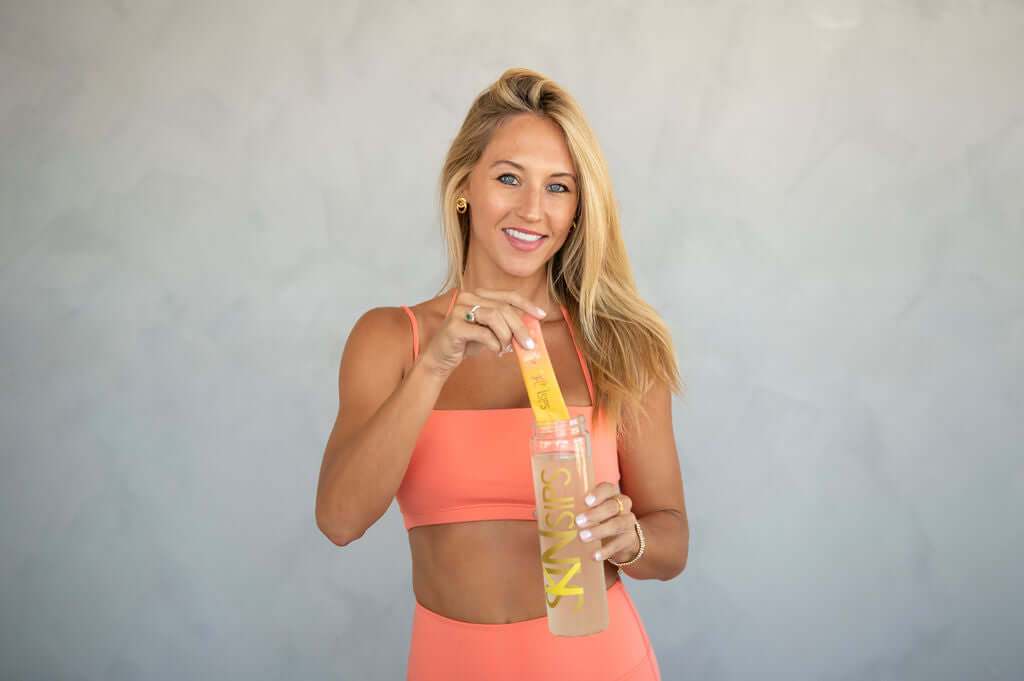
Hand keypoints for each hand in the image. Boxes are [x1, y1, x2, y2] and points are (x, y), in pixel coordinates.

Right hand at [419, 288, 547, 378]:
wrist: (440, 358)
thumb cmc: (466, 342)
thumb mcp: (489, 330)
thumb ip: (506, 324)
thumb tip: (530, 327)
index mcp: (478, 295)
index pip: (508, 295)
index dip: (527, 304)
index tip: (541, 315)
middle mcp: (467, 297)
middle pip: (504, 308)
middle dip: (520, 327)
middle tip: (529, 344)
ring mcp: (459, 310)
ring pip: (495, 318)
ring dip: (506, 337)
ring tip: (506, 349)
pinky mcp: (454, 326)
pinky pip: (484, 334)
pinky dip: (494, 344)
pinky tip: (495, 351)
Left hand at [531, 482, 639, 562]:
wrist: (622, 540)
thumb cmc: (597, 521)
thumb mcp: (584, 512)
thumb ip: (563, 511)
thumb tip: (536, 512)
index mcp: (609, 494)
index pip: (608, 488)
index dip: (598, 493)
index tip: (585, 500)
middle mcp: (622, 506)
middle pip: (613, 506)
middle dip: (595, 513)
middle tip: (578, 522)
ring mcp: (628, 523)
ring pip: (618, 524)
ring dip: (600, 531)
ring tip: (582, 537)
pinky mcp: (629, 540)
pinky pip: (619, 544)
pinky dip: (605, 551)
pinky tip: (594, 556)